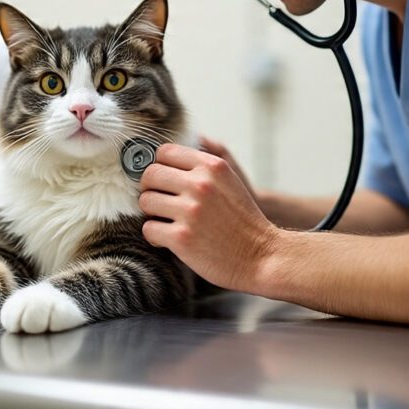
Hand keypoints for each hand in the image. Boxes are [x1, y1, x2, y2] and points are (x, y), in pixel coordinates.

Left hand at [138, 143, 277, 290]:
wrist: (263, 257)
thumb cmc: (241, 220)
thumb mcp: (228, 181)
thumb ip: (200, 168)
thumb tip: (162, 157)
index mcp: (211, 166)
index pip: (165, 151)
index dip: (159, 166)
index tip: (163, 181)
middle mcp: (200, 185)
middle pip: (150, 174)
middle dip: (151, 189)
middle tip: (160, 203)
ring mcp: (190, 211)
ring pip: (145, 201)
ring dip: (152, 213)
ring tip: (167, 222)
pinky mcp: (181, 238)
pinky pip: (148, 229)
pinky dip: (155, 236)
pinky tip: (169, 240)